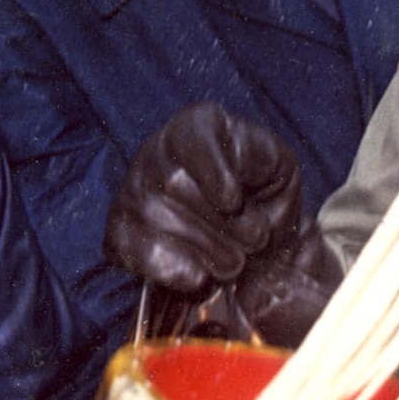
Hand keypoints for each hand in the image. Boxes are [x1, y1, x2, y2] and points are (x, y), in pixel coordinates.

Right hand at [105, 101, 301, 295]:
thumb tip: (229, 187)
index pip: (192, 138)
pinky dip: (175, 272)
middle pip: (173, 184)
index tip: (233, 200)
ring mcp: (132, 191)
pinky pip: (138, 253)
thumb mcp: (278, 168)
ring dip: (207, 252)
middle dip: (223, 224)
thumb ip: (264, 161)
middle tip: (254, 240)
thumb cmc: (262, 196)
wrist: (247, 239)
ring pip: (156, 220)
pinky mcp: (119, 232)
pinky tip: (199, 274)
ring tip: (234, 259)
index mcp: (197, 125)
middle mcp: (156, 151)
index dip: (212, 172)